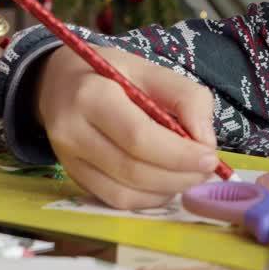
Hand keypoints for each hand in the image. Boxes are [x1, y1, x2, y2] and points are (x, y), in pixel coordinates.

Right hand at [35, 45, 218, 209]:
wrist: (58, 82)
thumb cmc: (109, 74)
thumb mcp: (149, 69)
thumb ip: (185, 97)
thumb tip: (205, 141)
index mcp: (91, 95)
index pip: (138, 136)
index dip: (178, 154)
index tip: (210, 157)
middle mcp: (72, 131)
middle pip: (132, 169)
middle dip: (178, 175)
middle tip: (207, 170)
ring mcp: (68, 159)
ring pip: (124, 193)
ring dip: (167, 190)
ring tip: (190, 176)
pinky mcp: (73, 177)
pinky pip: (115, 200)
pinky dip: (148, 198)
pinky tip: (165, 183)